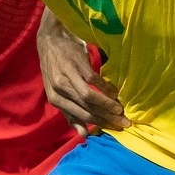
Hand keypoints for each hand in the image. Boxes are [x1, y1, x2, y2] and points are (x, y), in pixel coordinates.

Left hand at [37, 13, 129, 137]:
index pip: (80, 117)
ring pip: (90, 97)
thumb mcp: (57, 92)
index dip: (99, 125)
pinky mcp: (77, 64)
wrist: (50, 40)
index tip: (115, 129)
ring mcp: (68, 77)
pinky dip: (106, 88)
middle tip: (124, 123)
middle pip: (86, 109)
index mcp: (55, 99)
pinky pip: (94, 80)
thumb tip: (83, 135)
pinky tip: (115, 92)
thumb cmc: (56, 68)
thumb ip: (69, 113)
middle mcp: (60, 90)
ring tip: (121, 110)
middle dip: (107, 118)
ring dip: (107, 105)